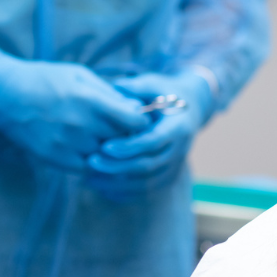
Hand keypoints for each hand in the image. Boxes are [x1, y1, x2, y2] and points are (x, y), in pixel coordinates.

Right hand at [0, 49, 150, 169]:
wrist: (5, 96)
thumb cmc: (45, 79)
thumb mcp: (79, 75)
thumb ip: (109, 93)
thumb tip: (136, 109)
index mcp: (89, 99)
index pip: (133, 121)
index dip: (140, 121)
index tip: (137, 119)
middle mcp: (80, 124)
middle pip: (122, 140)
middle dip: (125, 135)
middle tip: (121, 129)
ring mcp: (67, 144)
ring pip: (105, 156)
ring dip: (108, 150)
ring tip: (101, 137)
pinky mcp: (55, 158)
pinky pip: (86, 168)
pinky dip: (91, 161)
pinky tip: (87, 148)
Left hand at [87, 70, 213, 196]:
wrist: (189, 108)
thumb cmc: (164, 93)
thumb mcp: (152, 84)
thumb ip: (135, 87)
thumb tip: (115, 87)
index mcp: (178, 127)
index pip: (153, 141)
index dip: (129, 146)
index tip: (104, 147)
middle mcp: (179, 150)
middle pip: (148, 165)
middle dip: (118, 166)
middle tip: (90, 162)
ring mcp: (175, 166)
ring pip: (146, 183)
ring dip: (117, 183)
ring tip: (88, 178)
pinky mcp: (168, 176)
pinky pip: (147, 191)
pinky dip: (124, 193)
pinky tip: (101, 189)